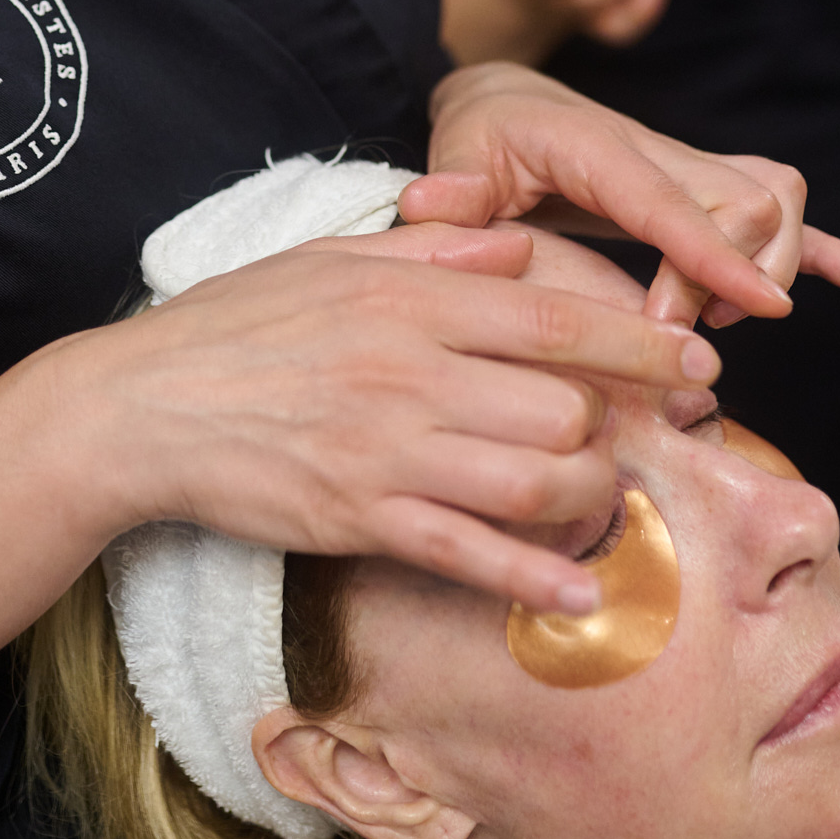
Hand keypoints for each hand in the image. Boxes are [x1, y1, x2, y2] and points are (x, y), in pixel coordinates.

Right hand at [74, 219, 717, 614]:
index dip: (640, 343)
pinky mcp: (359, 517)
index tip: (698, 360)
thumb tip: (516, 246)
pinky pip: (471, 554)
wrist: (141, 405)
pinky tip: (579, 592)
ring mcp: (387, 450)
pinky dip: (535, 579)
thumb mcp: (331, 258)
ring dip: (588, 500)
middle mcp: (410, 371)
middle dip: (615, 431)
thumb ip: (433, 250)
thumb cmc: (236, 324)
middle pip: (565, 409)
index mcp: (408, 298)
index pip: (553, 319)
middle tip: (629, 441)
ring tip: (597, 500)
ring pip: (535, 484)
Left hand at [407, 64, 839, 328]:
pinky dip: (828, 247)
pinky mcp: (707, 189)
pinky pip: (786, 211)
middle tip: (672, 331)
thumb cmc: (482, 136)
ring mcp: (693, 169)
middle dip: (735, 278)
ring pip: (778, 199)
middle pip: (751, 202)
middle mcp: (662, 152)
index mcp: (602, 147)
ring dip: (771, 265)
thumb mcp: (457, 155)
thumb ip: (450, 189)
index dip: (717, 257)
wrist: (506, 100)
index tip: (754, 314)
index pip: (676, 202)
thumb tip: (428, 208)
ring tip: (713, 319)